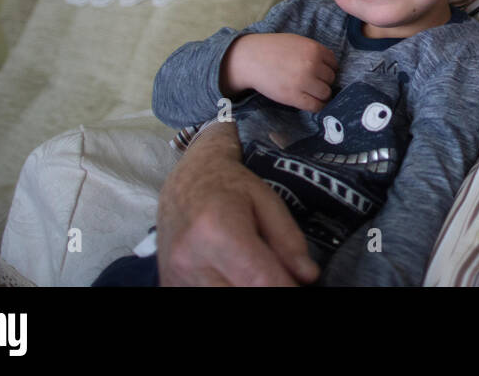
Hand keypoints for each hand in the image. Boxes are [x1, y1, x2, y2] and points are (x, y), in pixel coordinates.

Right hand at [156, 123, 320, 285]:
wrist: (185, 180)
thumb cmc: (229, 186)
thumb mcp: (267, 200)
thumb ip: (288, 239)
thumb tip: (307, 276)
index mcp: (217, 231)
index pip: (261, 280)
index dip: (288, 287)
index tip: (301, 285)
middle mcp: (190, 259)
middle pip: (242, 295)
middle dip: (268, 289)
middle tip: (283, 278)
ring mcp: (177, 277)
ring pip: (226, 299)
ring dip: (249, 290)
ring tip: (260, 274)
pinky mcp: (171, 286)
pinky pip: (208, 297)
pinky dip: (229, 289)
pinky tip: (238, 276)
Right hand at [222, 33, 338, 111]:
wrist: (250, 59)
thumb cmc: (273, 49)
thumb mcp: (298, 42)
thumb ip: (314, 52)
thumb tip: (329, 66)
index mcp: (314, 49)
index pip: (334, 63)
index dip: (328, 69)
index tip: (320, 73)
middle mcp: (312, 65)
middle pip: (331, 79)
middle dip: (323, 81)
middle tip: (313, 82)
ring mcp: (304, 81)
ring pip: (326, 93)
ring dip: (320, 94)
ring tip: (310, 92)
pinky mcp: (294, 97)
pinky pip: (315, 106)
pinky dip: (316, 106)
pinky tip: (310, 102)